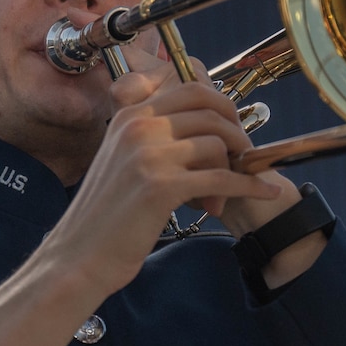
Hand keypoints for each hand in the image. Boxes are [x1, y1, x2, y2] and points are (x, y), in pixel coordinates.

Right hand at [0, 52, 279, 345]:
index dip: (223, 106)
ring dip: (233, 170)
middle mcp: (138, 127)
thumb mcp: (123, 160)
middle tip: (244, 157)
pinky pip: (221, 178)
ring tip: (219, 198)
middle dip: (236, 133)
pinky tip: (265, 193)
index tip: (233, 128)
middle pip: (210, 111)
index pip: (191, 89)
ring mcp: (148, 154)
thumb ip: (155, 138)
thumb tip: (208, 129)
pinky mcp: (161, 186)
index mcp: (129, 116)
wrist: (80, 255)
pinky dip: (249, 186)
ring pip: (217, 145)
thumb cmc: (106, 216)